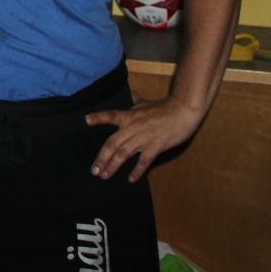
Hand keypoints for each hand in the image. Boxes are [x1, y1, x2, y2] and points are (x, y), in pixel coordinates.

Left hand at [86, 94, 204, 182]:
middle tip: (94, 170)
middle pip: (113, 143)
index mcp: (129, 116)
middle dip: (102, 158)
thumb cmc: (164, 107)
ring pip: (124, 153)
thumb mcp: (145, 102)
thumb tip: (129, 92)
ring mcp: (144, 137)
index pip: (111, 116)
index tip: (86, 120)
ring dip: (113, 165)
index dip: (99, 118)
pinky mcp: (156, 146)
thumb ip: (134, 100)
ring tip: (105, 175)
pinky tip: (131, 179)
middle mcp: (133, 127)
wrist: (184, 110)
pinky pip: (144, 160)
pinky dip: (137, 170)